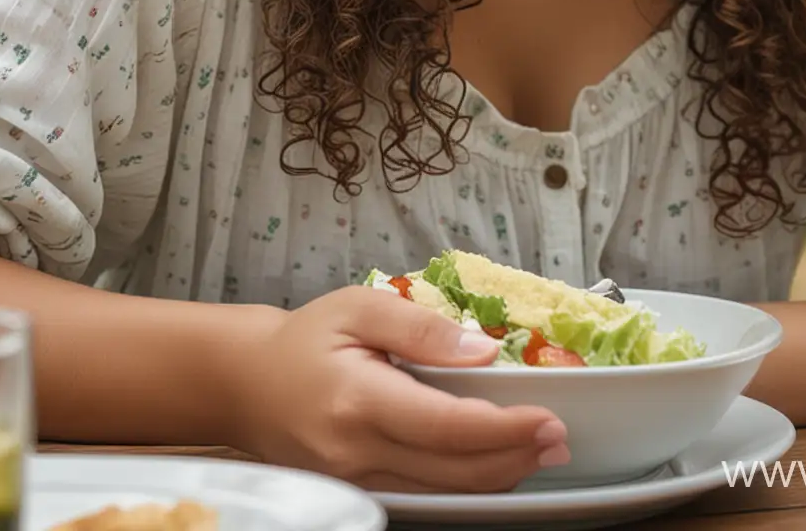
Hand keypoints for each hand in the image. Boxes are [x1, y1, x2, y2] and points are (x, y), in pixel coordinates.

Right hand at [221, 285, 570, 490]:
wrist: (245, 384)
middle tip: (560, 438)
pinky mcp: (358, 494)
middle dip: (514, 457)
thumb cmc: (305, 338)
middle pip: (453, 471)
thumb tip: (483, 351)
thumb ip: (421, 327)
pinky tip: (494, 463)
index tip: (548, 417)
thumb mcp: (358, 308)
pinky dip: (464, 482)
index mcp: (358, 401)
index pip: (445, 426)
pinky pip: (423, 496)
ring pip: (442, 494)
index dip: (503, 428)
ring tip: (540, 451)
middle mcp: (356, 454)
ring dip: (498, 475)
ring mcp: (355, 484)